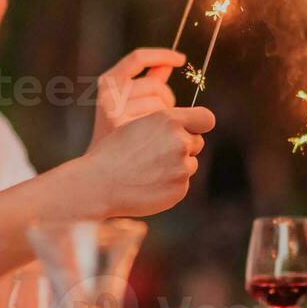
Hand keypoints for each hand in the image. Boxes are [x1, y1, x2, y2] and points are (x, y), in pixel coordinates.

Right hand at [83, 107, 215, 216]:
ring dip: (175, 166)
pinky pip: (182, 183)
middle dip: (183, 146)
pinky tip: (149, 184)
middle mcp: (179, 141)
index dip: (199, 123)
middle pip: (197, 142)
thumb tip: (190, 128)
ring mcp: (181, 167)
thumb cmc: (114, 152)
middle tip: (156, 153)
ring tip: (148, 170)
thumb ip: (167, 124)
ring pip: (190, 163)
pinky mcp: (180, 189)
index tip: (192, 128)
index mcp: (168, 120)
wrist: (99, 184)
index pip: (206, 118)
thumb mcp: (138, 125)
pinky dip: (170, 184)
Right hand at [91, 48, 182, 148]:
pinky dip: (174, 140)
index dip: (161, 55)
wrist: (101, 176)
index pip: (137, 59)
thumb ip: (147, 83)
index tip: (181, 59)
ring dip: (170, 124)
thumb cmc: (118, 138)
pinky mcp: (132, 139)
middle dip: (167, 102)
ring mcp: (119, 119)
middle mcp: (110, 99)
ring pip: (165, 111)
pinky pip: (168, 130)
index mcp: (106, 85)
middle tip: (160, 122)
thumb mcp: (124, 104)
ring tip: (157, 139)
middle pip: (157, 88)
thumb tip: (169, 63)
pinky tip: (162, 151)